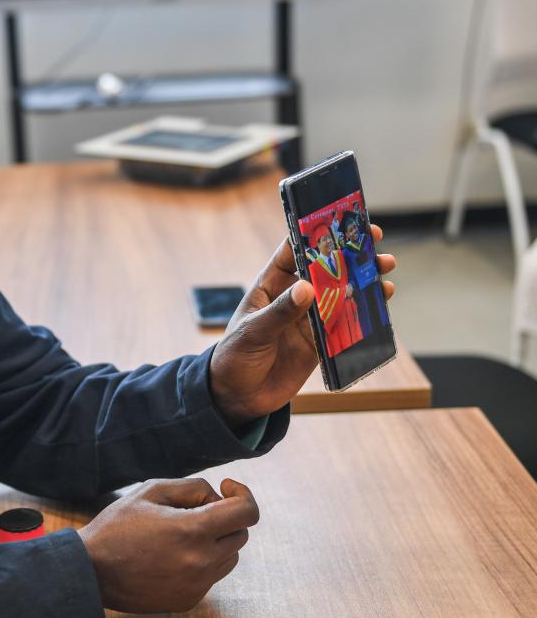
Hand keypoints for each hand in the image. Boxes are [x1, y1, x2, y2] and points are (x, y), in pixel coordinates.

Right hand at [78, 478, 257, 612]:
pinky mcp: (189, 600)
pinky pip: (211, 576)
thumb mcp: (152, 490)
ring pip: (229, 556)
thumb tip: (219, 497)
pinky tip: (172, 555)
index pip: (247, 513)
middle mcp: (201, 561)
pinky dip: (201, 561)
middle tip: (192, 510)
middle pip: (240, 534)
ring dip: (216, 540)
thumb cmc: (118, 525)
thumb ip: (193, 487)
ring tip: (181, 533)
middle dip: (224, 516)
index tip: (227, 488)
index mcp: (193, 531)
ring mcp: (197, 585)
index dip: (243, 495)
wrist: (91, 570)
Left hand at [209, 224, 395, 426]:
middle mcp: (290, 299)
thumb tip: (307, 288)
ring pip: (339, 295)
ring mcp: (306, 321)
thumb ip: (280, 312)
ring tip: (384, 270)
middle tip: (374, 241)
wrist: (237, 397)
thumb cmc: (233, 357)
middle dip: (348, 255)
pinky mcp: (318, 344)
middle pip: (323, 271)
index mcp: (268, 287)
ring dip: (362, 282)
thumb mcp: (253, 331)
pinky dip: (363, 314)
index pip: (290, 253)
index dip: (312, 235)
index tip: (335, 221)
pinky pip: (344, 325)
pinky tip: (380, 303)